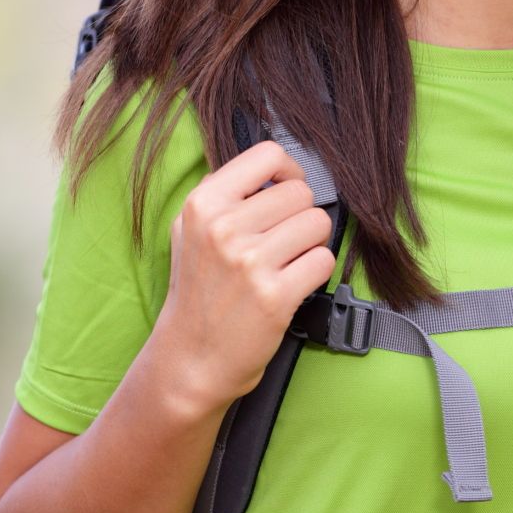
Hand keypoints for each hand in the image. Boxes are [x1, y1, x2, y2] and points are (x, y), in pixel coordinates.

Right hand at [149, 141, 337, 413]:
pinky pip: (323, 261)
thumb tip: (271, 168)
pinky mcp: (275, 296)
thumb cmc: (196, 292)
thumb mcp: (188, 230)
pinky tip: (293, 284)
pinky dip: (316, 273)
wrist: (192, 357)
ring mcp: (249, 262)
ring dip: (311, 245)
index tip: (286, 193)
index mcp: (203, 204)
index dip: (289, 172)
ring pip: (318, 224)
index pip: (268, 155)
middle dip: (300, 217)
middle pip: (300, 193)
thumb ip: (222, 194)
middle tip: (284, 242)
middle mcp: (223, 228)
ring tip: (287, 263)